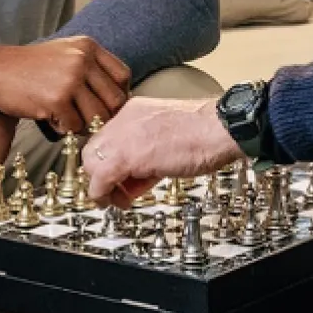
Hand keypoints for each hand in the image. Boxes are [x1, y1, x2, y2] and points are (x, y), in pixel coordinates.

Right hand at [0, 36, 130, 134]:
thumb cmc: (28, 69)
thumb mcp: (65, 54)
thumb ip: (91, 68)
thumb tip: (119, 98)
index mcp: (88, 47)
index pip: (123, 76)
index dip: (117, 95)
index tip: (104, 105)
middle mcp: (83, 60)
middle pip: (115, 100)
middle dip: (104, 115)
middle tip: (87, 120)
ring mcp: (70, 79)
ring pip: (98, 116)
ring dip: (85, 125)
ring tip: (67, 120)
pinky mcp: (57, 100)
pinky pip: (75, 127)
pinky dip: (65, 129)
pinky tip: (51, 119)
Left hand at [81, 96, 243, 206]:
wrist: (220, 129)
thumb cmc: (206, 132)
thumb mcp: (168, 136)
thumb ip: (148, 152)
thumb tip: (138, 174)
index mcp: (135, 110)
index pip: (107, 138)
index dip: (112, 162)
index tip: (123, 176)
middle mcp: (125, 119)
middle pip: (93, 150)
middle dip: (103, 174)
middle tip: (119, 189)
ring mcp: (124, 135)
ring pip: (91, 164)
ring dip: (103, 186)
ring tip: (122, 198)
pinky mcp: (126, 155)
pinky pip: (99, 179)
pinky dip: (103, 195)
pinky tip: (117, 202)